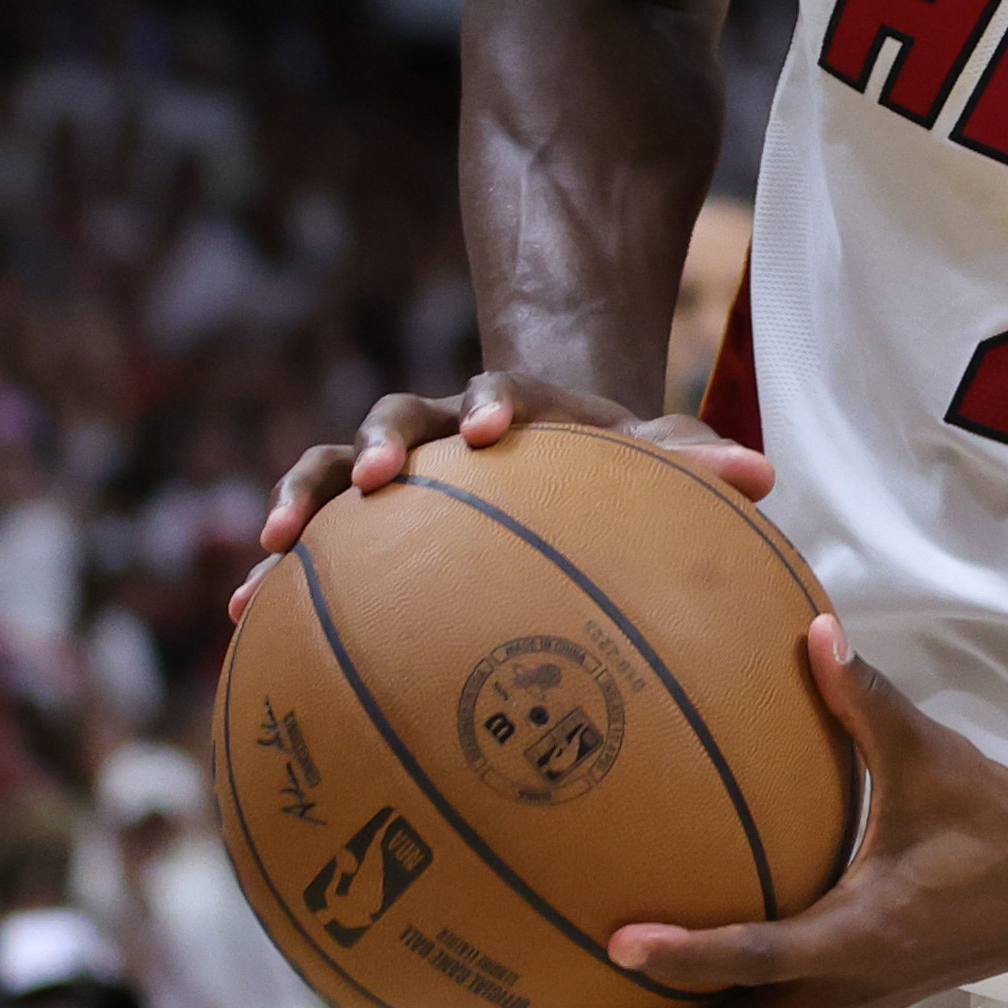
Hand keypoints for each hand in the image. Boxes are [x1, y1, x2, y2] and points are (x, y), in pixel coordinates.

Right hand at [250, 368, 770, 598]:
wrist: (546, 459)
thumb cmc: (609, 467)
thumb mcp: (654, 459)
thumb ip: (699, 461)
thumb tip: (765, 477)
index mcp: (512, 407)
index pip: (498, 390)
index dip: (489, 401)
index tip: (489, 426)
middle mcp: (439, 428)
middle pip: (395, 416)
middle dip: (378, 443)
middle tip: (372, 478)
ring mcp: (390, 468)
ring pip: (327, 465)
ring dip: (300, 497)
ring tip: (274, 548)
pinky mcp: (355, 516)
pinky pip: (306, 535)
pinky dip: (274, 569)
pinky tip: (242, 617)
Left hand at [534, 616, 1007, 1007]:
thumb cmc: (1003, 827)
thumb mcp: (938, 759)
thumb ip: (868, 701)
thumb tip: (814, 631)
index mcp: (865, 930)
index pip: (763, 954)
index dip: (691, 953)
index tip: (618, 943)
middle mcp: (845, 985)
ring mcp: (843, 1006)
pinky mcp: (843, 1005)